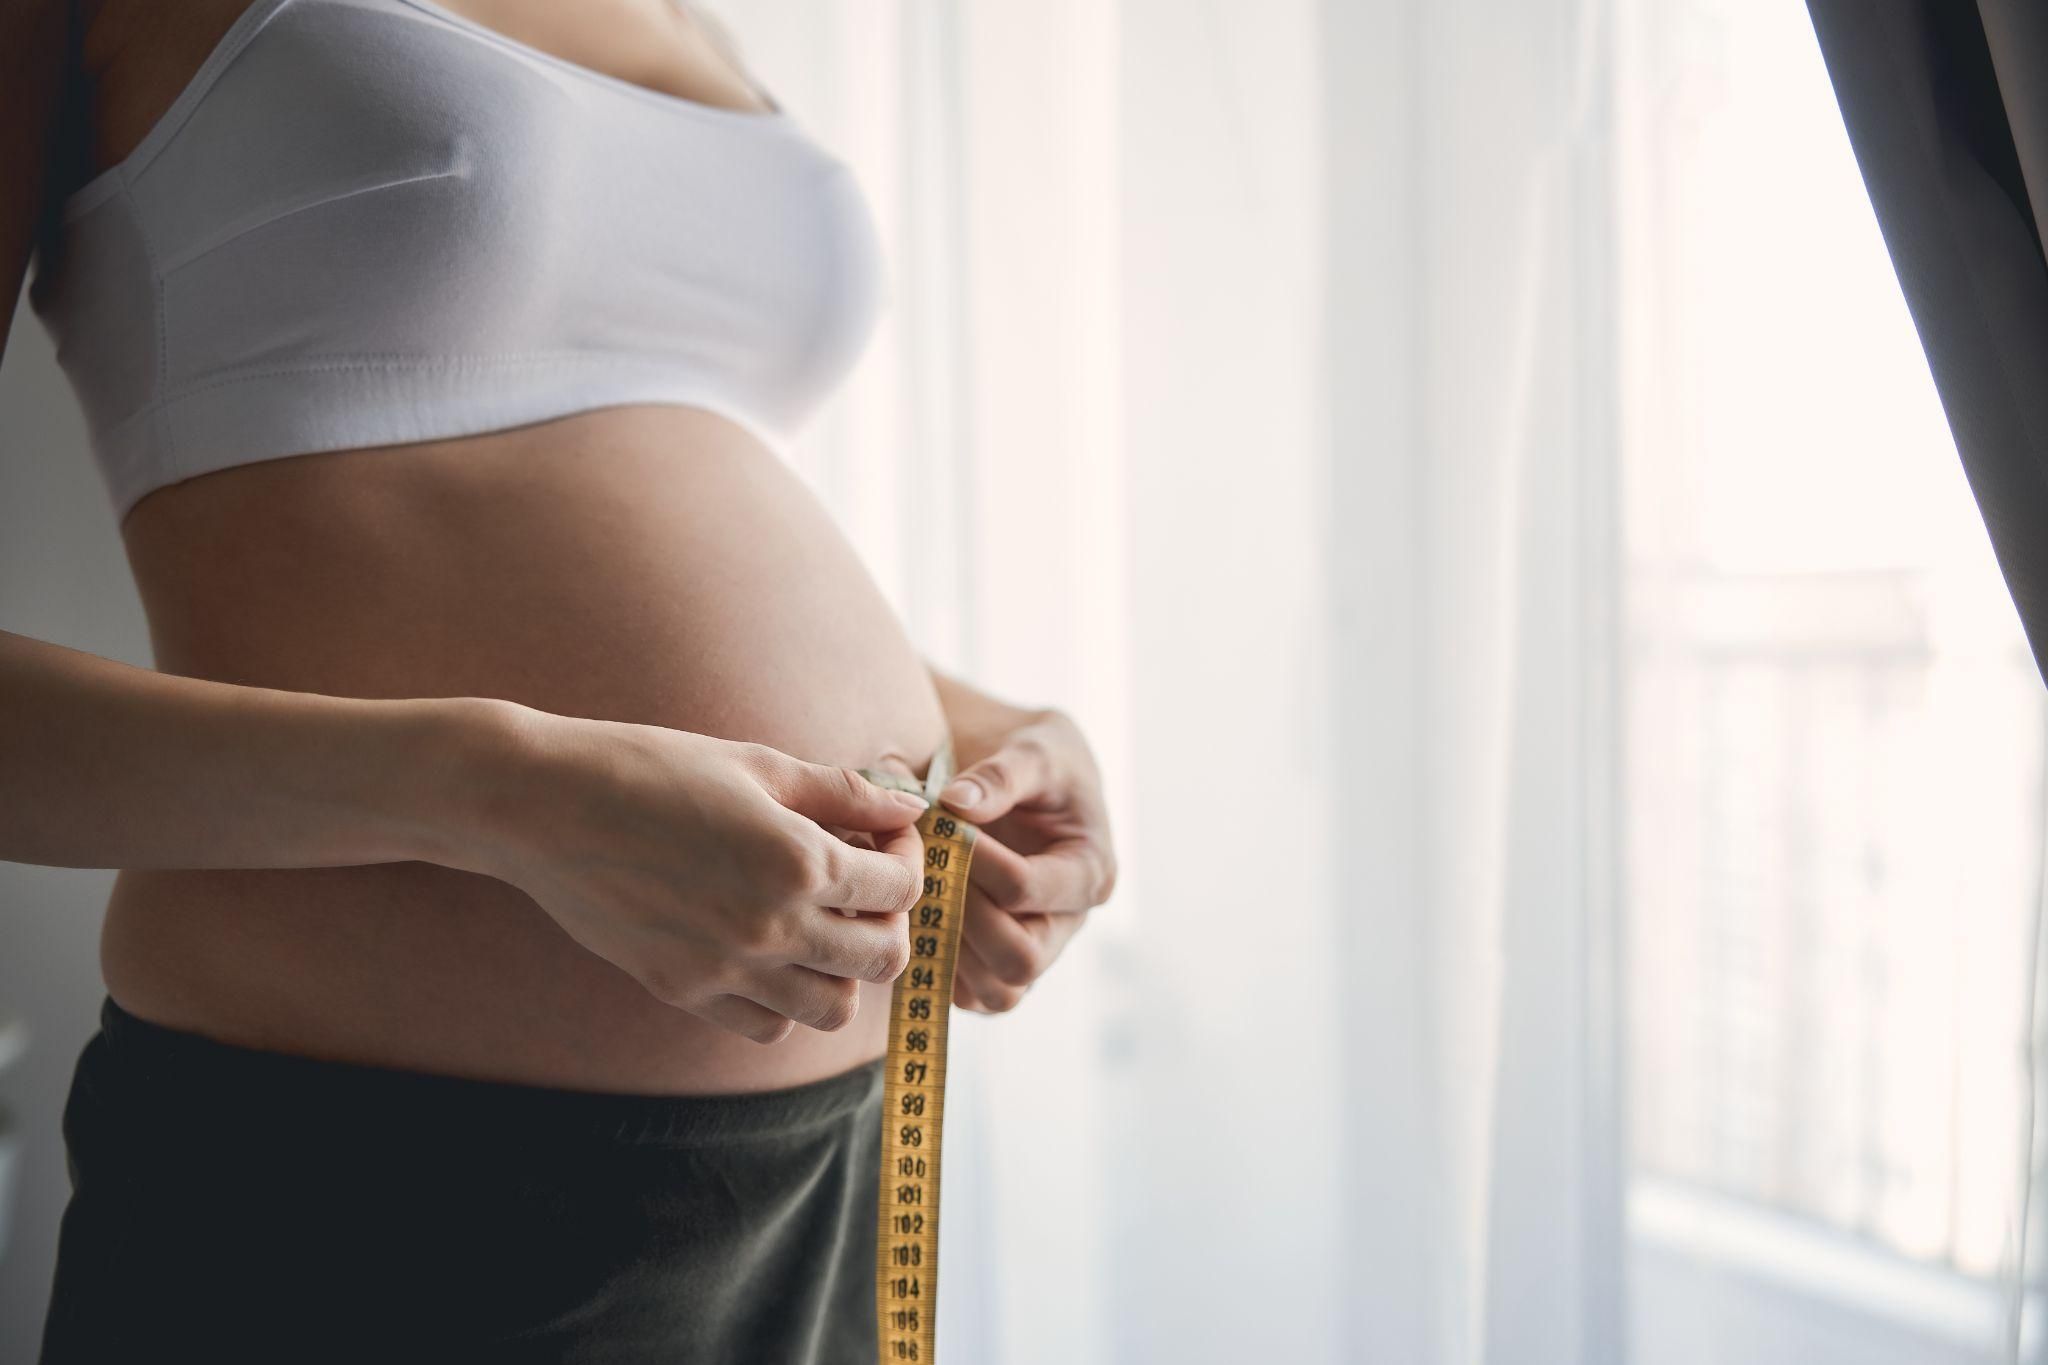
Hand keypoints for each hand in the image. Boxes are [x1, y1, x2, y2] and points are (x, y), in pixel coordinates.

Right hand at [458, 705, 928, 1043]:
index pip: (900, 888)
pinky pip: (766, 1025)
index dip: (908, 859)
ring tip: (821, 925)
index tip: (885, 838)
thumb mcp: (758, 764)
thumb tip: (911, 806)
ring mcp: (725, 967)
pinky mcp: (682, 990)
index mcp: (798, 861)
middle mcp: (770, 926)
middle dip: (890, 922)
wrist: (542, 805)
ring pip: (831, 1008)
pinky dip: (785, 998)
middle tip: (866, 888)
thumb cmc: (651, 766)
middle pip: (883, 960)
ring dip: (842, 971)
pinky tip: (770, 949)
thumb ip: (844, 792)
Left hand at [933, 708, 1116, 1012]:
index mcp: (1090, 870)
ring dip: (946, 947)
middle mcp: (1068, 921)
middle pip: (1019, 959)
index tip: (937, 823)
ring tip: (919, 890)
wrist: (1023, 773)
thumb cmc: (1037, 756)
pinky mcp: (1000, 965)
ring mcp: (1036, 949)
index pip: (1025, 889)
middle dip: (960, 915)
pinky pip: (972, 995)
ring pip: (996, 991)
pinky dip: (939, 966)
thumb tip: (957, 804)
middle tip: (924, 869)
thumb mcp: (1033, 747)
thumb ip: (1001, 774)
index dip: (971, 861)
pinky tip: (917, 912)